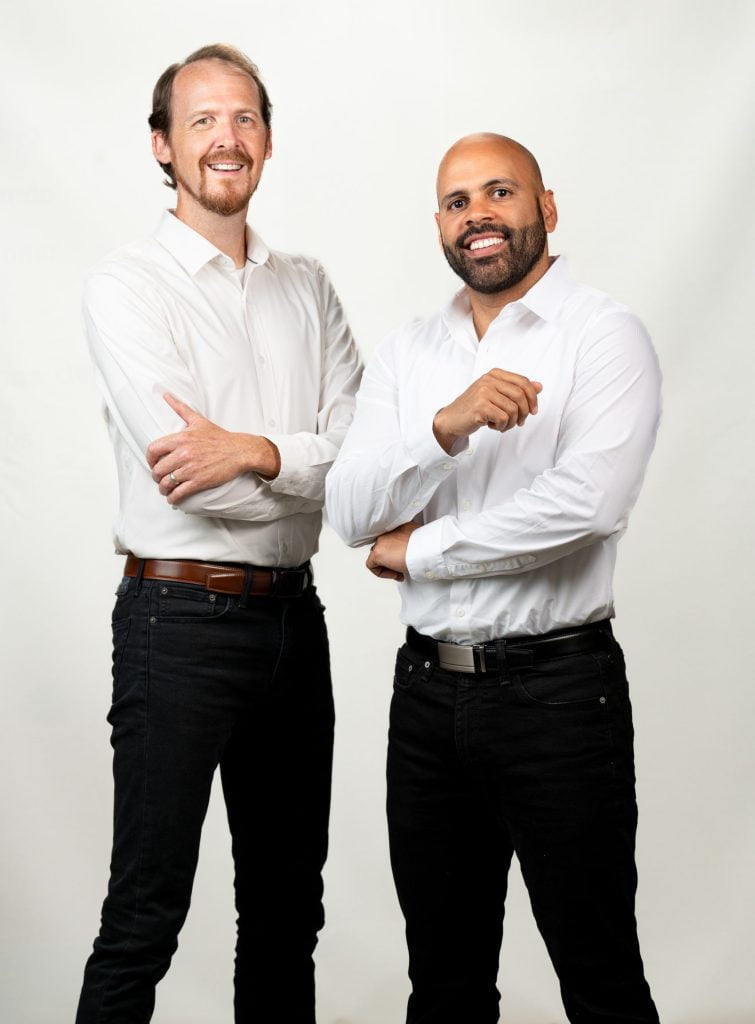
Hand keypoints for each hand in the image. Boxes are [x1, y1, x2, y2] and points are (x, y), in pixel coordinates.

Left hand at [147, 394, 280, 504]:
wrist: (240, 451)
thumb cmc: (220, 437)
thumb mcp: (198, 420)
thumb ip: (180, 408)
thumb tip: (165, 395)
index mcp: (181, 438)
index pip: (153, 450)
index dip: (149, 460)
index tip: (153, 464)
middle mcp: (183, 454)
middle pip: (157, 469)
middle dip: (156, 476)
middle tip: (159, 478)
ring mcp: (190, 469)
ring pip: (166, 483)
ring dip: (163, 489)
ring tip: (165, 490)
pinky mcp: (199, 482)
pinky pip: (179, 493)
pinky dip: (173, 498)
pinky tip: (174, 499)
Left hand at [365, 523, 419, 581]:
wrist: (424, 550)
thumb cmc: (425, 545)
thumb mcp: (419, 537)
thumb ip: (410, 540)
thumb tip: (409, 548)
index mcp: (397, 527)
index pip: (390, 541)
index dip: (396, 553)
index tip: (405, 559)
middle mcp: (387, 533)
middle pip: (383, 549)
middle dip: (391, 561)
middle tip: (402, 567)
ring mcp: (380, 543)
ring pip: (377, 557)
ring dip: (388, 567)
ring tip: (400, 572)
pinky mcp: (376, 554)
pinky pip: (372, 566)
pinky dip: (381, 573)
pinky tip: (395, 573)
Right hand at [432, 369, 541, 453]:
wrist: (452, 419)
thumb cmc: (475, 407)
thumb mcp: (497, 395)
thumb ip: (517, 390)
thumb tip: (539, 386)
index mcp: (494, 374)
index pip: (523, 382)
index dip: (532, 398)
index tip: (533, 411)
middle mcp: (489, 380)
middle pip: (520, 395)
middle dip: (524, 412)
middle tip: (520, 422)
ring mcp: (483, 392)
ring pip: (513, 409)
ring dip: (511, 422)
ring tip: (502, 425)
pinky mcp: (480, 406)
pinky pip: (503, 418)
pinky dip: (501, 426)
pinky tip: (492, 425)